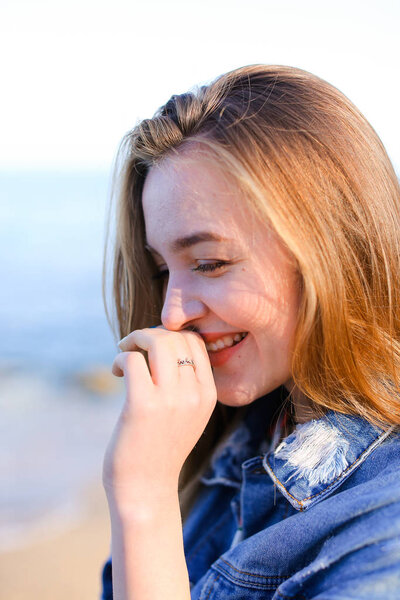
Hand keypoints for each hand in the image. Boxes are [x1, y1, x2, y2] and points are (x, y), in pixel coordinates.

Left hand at [102, 326, 216, 509]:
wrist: (147, 491)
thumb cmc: (160, 449)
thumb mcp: (186, 414)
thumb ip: (184, 383)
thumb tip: (161, 342)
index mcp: (207, 394)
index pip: (195, 342)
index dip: (171, 334)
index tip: (151, 345)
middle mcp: (193, 394)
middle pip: (176, 337)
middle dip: (149, 333)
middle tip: (133, 346)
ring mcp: (170, 400)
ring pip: (157, 342)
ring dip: (134, 340)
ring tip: (123, 353)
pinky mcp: (142, 406)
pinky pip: (132, 360)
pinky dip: (121, 358)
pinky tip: (116, 372)